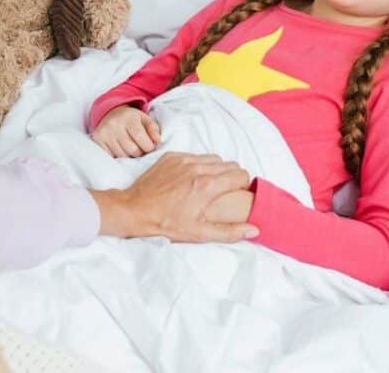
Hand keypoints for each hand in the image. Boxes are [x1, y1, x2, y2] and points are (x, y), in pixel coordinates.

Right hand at [92, 105, 160, 157]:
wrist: (111, 114)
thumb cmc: (132, 120)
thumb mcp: (145, 120)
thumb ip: (153, 129)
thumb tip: (157, 141)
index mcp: (129, 118)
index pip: (141, 138)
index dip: (148, 147)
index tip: (149, 147)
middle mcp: (114, 124)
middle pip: (132, 150)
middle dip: (139, 153)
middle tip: (140, 149)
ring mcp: (104, 133)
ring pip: (122, 156)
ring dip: (129, 156)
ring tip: (130, 148)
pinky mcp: (97, 140)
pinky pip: (111, 157)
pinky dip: (118, 157)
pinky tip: (120, 149)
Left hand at [92, 153, 258, 242]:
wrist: (133, 210)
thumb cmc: (165, 224)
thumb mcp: (198, 233)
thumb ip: (229, 231)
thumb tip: (254, 229)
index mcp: (207, 186)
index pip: (240, 175)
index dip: (243, 185)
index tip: (239, 194)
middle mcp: (198, 168)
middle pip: (229, 164)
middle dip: (232, 177)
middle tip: (225, 192)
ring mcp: (183, 160)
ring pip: (213, 158)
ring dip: (216, 169)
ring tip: (209, 185)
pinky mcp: (171, 156)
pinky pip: (194, 155)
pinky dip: (198, 165)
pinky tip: (191, 179)